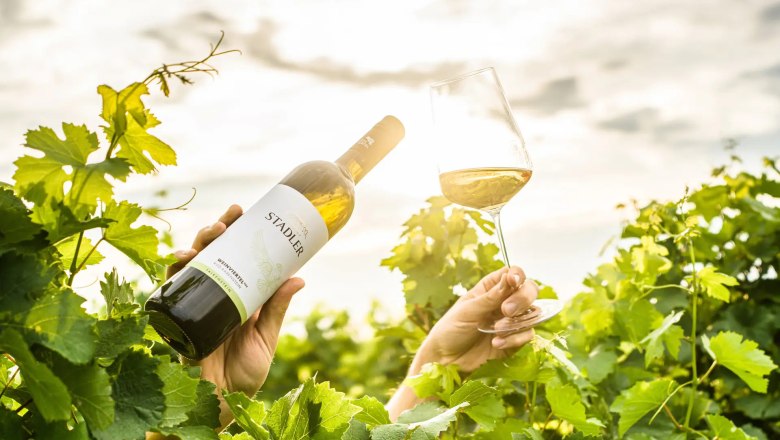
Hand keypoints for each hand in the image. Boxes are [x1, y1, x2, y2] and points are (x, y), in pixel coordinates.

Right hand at [168, 205, 304, 427]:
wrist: (225, 403)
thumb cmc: (246, 374)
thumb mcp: (266, 337)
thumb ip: (277, 309)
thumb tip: (299, 277)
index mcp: (236, 295)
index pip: (234, 256)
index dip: (236, 234)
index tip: (245, 213)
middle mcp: (214, 295)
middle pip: (210, 255)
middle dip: (216, 231)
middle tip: (229, 217)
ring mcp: (195, 305)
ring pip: (190, 267)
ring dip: (196, 245)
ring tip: (211, 234)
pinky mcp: (179, 320)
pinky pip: (171, 293)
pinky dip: (173, 275)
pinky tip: (180, 261)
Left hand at [414, 266, 538, 371]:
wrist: (446, 360)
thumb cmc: (451, 329)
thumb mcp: (467, 310)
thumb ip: (490, 297)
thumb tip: (509, 277)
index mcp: (490, 288)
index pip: (513, 274)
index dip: (518, 275)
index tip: (513, 281)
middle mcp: (504, 302)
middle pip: (529, 290)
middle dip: (522, 298)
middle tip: (506, 310)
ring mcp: (511, 321)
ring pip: (533, 313)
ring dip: (517, 321)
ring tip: (496, 331)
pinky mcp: (514, 340)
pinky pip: (527, 334)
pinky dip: (514, 339)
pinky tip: (496, 343)